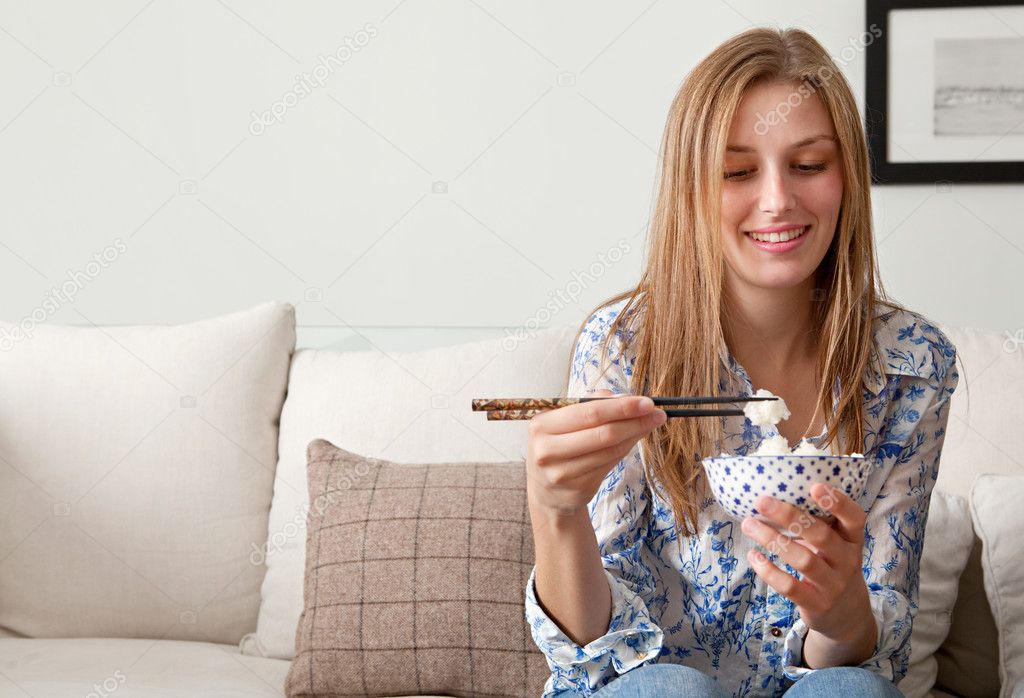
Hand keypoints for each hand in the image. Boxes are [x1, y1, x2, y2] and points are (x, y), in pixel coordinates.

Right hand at [526, 389, 665, 516]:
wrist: (546, 489)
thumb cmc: (558, 444)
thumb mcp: (564, 419)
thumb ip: (592, 404)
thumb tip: (625, 397)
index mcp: (542, 425)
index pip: (589, 412)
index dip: (621, 407)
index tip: (647, 402)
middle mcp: (548, 450)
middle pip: (603, 433)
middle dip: (635, 421)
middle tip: (657, 413)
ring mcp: (562, 473)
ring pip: (610, 450)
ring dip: (635, 435)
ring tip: (651, 424)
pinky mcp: (577, 489)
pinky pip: (610, 465)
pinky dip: (626, 450)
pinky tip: (634, 440)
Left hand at [739, 483, 875, 664]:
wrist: (845, 615)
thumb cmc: (831, 566)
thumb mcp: (835, 545)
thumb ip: (817, 523)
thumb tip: (774, 493)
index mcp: (852, 540)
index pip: (855, 518)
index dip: (838, 502)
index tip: (814, 485)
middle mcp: (847, 562)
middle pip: (822, 536)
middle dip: (790, 517)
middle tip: (762, 501)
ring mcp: (833, 585)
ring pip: (804, 560)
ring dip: (772, 540)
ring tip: (748, 524)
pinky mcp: (816, 604)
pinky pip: (790, 587)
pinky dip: (769, 570)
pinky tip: (753, 556)